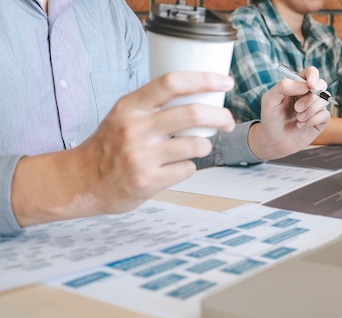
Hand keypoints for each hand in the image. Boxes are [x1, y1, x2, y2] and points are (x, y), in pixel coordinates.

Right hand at [12, 71, 235, 225]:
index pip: (171, 82)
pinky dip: (188, 167)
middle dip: (220, 116)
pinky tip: (174, 168)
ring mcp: (141, 156)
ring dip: (204, 146)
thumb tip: (199, 94)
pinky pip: (187, 169)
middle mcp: (135, 128)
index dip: (204, 79)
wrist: (81, 181)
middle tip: (227, 121)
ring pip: (196, 145)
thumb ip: (154, 105)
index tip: (225, 82)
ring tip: (197, 147)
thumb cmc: (109, 146)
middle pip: (192, 113)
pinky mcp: (148, 181)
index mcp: (130, 106)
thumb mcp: (124, 115)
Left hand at [248, 66, 330, 159]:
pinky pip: (325, 115)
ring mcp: (315, 107)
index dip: (313, 76)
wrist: (273, 141)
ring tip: (298, 119)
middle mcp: (308, 94)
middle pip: (321, 85)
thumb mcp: (270, 99)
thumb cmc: (270, 118)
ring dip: (311, 110)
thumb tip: (306, 85)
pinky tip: (301, 125)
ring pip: (324, 99)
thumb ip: (284, 87)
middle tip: (297, 108)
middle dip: (311, 97)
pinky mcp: (320, 120)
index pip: (311, 72)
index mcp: (296, 85)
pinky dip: (313, 120)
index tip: (310, 85)